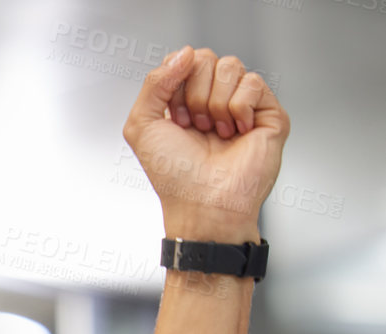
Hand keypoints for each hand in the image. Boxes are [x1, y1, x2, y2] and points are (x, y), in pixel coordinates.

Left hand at [122, 45, 290, 241]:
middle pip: (207, 58)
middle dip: (194, 94)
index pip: (184, 61)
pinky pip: (254, 82)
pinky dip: (239, 108)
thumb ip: (153, 83)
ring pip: (231, 66)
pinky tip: (237, 132)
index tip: (174, 118)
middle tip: (195, 126)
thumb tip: (184, 53)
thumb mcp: (141, 126)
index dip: (176, 84)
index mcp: (184, 102)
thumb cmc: (174, 177)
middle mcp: (213, 100)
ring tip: (216, 132)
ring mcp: (242, 105)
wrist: (203, 204)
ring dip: (215, 103)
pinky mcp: (268, 113)